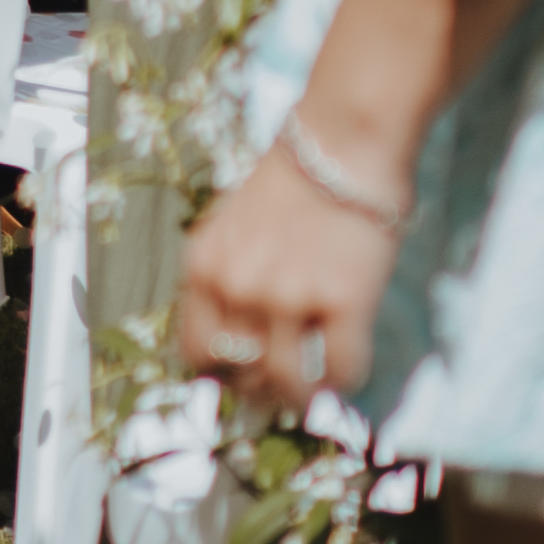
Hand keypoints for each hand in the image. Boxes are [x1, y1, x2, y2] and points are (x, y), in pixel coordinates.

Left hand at [175, 133, 402, 413]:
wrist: (341, 145)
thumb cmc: (292, 182)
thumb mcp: (231, 226)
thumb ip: (227, 276)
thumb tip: (239, 339)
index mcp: (202, 267)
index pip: (196, 352)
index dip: (221, 375)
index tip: (242, 381)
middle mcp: (236, 286)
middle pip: (242, 373)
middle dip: (261, 390)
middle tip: (282, 393)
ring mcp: (288, 295)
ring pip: (288, 382)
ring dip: (302, 398)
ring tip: (314, 397)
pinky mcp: (342, 300)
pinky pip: (340, 370)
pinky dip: (345, 380)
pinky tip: (347, 371)